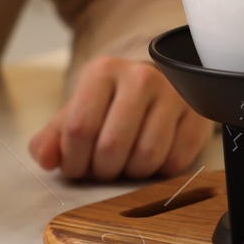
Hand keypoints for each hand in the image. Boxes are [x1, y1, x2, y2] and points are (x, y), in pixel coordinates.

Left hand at [30, 57, 213, 180]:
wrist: (157, 85)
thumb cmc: (112, 104)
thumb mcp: (77, 113)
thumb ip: (52, 138)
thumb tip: (45, 158)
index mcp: (103, 71)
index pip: (79, 127)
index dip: (74, 160)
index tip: (76, 167)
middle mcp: (141, 77)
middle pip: (112, 146)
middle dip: (102, 170)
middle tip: (103, 168)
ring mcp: (173, 94)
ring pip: (146, 157)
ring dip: (131, 172)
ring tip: (126, 162)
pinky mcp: (197, 115)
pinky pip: (175, 161)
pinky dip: (159, 171)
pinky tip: (152, 157)